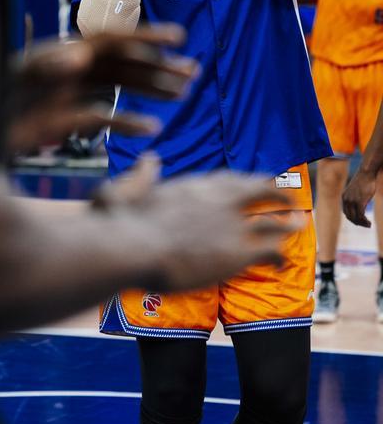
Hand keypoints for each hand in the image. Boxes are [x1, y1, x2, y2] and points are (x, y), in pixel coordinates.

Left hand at [7, 27, 197, 152]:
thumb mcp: (14, 76)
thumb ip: (46, 64)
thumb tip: (82, 57)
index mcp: (62, 51)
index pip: (113, 39)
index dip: (146, 36)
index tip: (179, 37)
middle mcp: (68, 69)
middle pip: (123, 64)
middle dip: (158, 67)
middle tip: (193, 73)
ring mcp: (65, 94)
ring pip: (118, 88)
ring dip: (150, 91)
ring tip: (182, 94)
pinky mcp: (58, 120)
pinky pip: (101, 117)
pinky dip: (126, 122)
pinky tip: (151, 130)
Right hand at [123, 172, 300, 291]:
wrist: (135, 246)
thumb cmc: (125, 222)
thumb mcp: (131, 188)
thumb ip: (144, 174)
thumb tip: (150, 159)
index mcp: (196, 185)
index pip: (229, 179)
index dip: (246, 182)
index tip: (254, 184)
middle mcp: (219, 200)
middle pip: (258, 191)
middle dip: (277, 195)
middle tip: (288, 199)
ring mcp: (232, 225)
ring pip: (273, 221)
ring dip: (288, 224)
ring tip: (298, 226)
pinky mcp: (238, 252)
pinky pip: (271, 251)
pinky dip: (280, 256)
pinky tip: (284, 264)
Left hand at [342, 168, 376, 226]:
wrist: (366, 173)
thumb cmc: (363, 182)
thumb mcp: (355, 191)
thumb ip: (354, 199)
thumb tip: (357, 209)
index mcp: (343, 198)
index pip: (346, 213)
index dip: (353, 219)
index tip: (361, 221)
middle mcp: (346, 200)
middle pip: (350, 217)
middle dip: (358, 223)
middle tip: (366, 225)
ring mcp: (352, 201)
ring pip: (355, 218)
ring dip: (362, 223)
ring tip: (368, 225)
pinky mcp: (359, 201)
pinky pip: (361, 215)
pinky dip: (364, 221)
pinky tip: (369, 222)